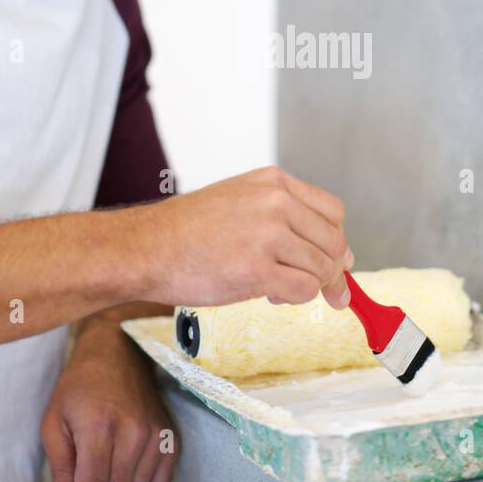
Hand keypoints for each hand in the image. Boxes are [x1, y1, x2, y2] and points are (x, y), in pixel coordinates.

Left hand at [40, 326, 176, 481]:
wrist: (117, 353)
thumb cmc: (79, 388)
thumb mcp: (54, 423)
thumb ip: (60, 466)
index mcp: (99, 428)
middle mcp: (133, 433)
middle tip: (90, 475)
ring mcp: (156, 436)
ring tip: (107, 470)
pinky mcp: (170, 438)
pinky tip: (128, 475)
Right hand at [119, 166, 351, 309]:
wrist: (146, 248)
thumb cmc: (187, 231)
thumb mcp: (241, 202)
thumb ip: (284, 218)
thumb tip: (336, 253)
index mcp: (273, 182)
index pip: (332, 211)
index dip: (336, 240)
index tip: (335, 260)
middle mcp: (276, 203)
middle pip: (332, 241)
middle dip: (333, 271)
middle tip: (329, 291)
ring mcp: (268, 235)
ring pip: (321, 268)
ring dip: (310, 286)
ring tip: (278, 287)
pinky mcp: (258, 270)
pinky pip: (302, 290)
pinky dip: (294, 299)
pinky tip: (270, 295)